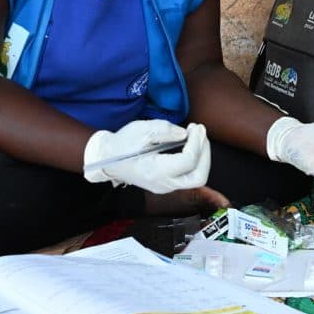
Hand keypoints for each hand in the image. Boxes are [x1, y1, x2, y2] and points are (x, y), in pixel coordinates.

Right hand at [84, 121, 210, 193]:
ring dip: (203, 156)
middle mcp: (162, 184)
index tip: (196, 126)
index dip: (196, 142)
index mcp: (154, 172)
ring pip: (197, 178)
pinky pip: (189, 175)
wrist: (107, 159)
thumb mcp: (142, 130)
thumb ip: (165, 130)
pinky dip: (196, 160)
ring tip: (197, 136)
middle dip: (205, 153)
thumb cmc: (123, 144)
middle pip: (198, 177)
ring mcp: (165, 186)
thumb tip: (185, 133)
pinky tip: (191, 144)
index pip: (187, 161)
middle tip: (201, 133)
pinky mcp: (168, 183)